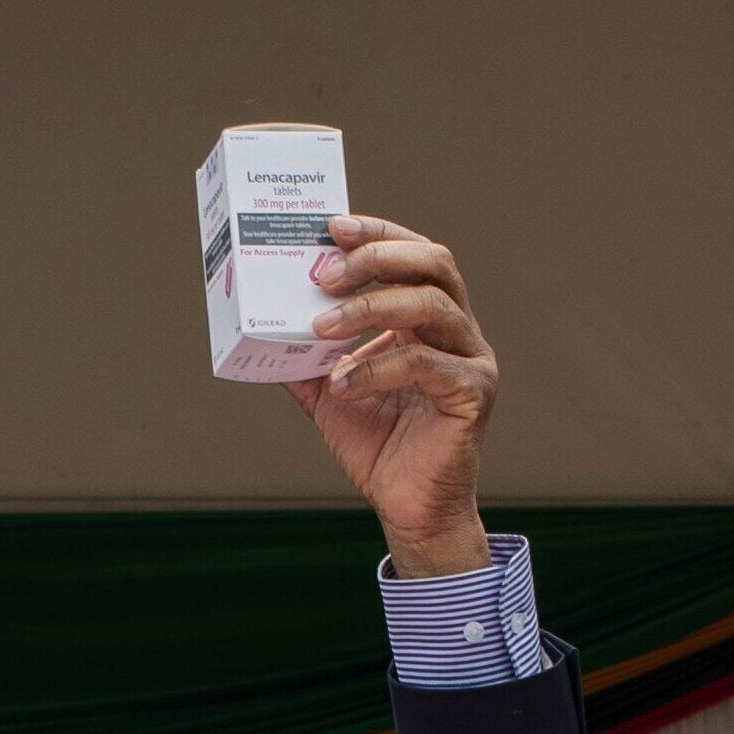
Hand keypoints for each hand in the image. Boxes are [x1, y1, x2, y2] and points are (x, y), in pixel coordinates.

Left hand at [285, 218, 495, 578]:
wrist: (408, 506)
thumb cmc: (378, 443)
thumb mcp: (328, 387)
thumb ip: (304, 353)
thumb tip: (261, 321)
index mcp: (429, 318)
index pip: (413, 254)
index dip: (377, 232)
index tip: (331, 227)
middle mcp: (457, 330)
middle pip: (434, 264)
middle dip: (376, 257)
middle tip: (324, 273)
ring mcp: (471, 359)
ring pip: (430, 306)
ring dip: (369, 308)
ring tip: (322, 328)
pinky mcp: (473, 394)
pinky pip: (426, 364)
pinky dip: (377, 366)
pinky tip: (343, 383)